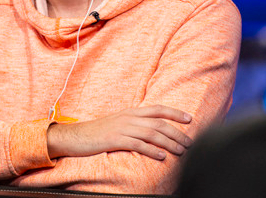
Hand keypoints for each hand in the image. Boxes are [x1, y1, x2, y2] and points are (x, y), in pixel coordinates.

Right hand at [47, 105, 192, 160]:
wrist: (75, 136)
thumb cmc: (98, 132)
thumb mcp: (118, 123)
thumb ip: (135, 123)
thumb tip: (152, 130)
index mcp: (131, 112)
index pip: (158, 109)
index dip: (175, 113)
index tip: (190, 119)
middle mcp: (129, 117)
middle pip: (159, 123)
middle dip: (177, 133)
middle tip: (189, 142)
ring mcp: (122, 128)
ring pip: (152, 133)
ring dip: (169, 142)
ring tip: (180, 151)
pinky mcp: (115, 140)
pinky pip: (137, 144)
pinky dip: (152, 150)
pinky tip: (161, 156)